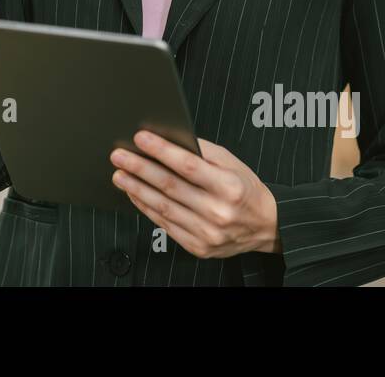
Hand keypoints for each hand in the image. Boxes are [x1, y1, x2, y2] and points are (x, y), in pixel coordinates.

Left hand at [110, 131, 280, 258]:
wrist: (266, 226)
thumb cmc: (246, 190)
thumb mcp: (232, 164)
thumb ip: (203, 152)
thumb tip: (169, 139)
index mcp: (230, 187)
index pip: (188, 165)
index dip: (161, 150)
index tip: (140, 138)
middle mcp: (218, 212)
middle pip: (170, 186)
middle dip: (140, 168)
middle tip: (119, 156)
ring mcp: (207, 232)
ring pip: (163, 207)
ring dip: (136, 189)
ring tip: (120, 174)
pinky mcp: (198, 247)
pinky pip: (165, 225)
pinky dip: (146, 208)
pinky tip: (135, 194)